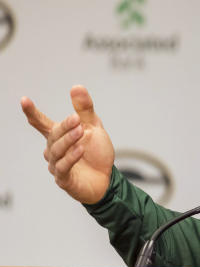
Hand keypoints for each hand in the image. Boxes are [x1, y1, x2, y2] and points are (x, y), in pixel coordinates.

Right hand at [21, 85, 114, 204]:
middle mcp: (54, 150)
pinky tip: (80, 149)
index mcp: (59, 136)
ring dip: (68, 140)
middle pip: (53, 135)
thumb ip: (84, 109)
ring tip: (80, 132)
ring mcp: (57, 165)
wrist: (107, 179)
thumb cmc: (97, 153)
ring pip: (57, 151)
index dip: (32, 113)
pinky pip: (63, 167)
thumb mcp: (93, 127)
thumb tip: (76, 87)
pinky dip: (71, 157)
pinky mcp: (64, 179)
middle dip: (64, 126)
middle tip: (76, 119)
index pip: (41, 124)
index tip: (24, 100)